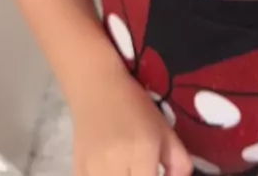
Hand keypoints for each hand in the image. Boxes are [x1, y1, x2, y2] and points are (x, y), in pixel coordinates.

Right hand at [72, 69, 191, 175]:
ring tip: (130, 170)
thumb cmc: (135, 107)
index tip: (155, 173)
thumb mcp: (165, 129)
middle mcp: (116, 164)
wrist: (97, 90)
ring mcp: (93, 170)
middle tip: (144, 171)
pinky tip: (115, 172)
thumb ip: (180, 163)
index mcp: (142, 151)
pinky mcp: (78, 171)